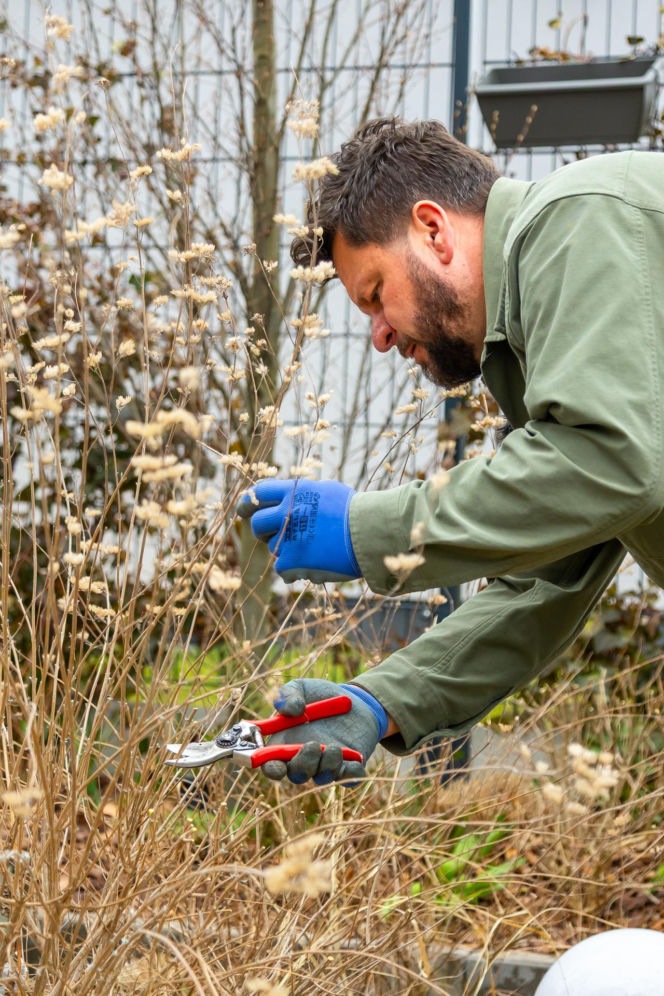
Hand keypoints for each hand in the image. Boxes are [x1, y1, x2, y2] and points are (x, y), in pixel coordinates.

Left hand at [237, 479, 361, 582]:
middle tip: (275, 537)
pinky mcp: (292, 560)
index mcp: (294, 492)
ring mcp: (287, 536)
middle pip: (258, 524)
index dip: (247, 502)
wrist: (369, 531)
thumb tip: (289, 499)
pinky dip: (293, 571)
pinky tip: (309, 569)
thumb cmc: (355, 511)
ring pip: (274, 548)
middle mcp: (286, 511)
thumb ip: (304, 494)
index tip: (242, 510)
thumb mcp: (327, 491)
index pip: (259, 493)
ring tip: (313, 551)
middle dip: (263, 532)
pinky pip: (282, 569)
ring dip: (287, 551)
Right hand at [260, 678, 387, 784]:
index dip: (271, 769)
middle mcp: (304, 758)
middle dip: (303, 766)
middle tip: (312, 745)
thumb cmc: (320, 695)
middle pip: (297, 775)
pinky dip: (351, 774)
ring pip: (323, 778)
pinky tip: (353, 761)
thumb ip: (288, 694)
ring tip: (335, 747)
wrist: (354, 698)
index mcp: (285, 743)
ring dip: (328, 766)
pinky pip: (350, 778)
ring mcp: (327, 764)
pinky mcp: (350, 765)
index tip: (277, 766)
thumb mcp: (301, 687)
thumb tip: (289, 709)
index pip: (272, 764)